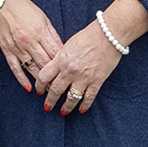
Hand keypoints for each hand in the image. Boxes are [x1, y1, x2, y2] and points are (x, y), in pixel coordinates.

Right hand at [0, 0, 64, 93]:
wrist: (2, 4)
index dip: (63, 65)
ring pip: (31, 68)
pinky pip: (15, 68)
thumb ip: (53, 36)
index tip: (70, 74)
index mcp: (40, 32)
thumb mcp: (44, 20)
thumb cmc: (25, 10)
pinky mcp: (7, 50)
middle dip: (54, 77)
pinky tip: (29, 87)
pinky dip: (22, 79)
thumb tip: (64, 51)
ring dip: (41, 81)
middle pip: (45, 63)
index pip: (55, 53)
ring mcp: (17, 47)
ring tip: (49, 91)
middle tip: (62, 87)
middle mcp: (29, 41)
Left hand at [31, 0, 147, 113]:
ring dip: (66, 107)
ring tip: (63, 112)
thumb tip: (54, 67)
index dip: (39, 85)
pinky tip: (82, 110)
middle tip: (47, 107)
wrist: (108, 34)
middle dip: (50, 100)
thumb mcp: (68, 45)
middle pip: (55, 90)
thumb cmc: (88, 36)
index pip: (44, 76)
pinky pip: (88, 97)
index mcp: (60, 60)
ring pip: (71, 97)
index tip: (38, 90)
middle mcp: (70, 71)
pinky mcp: (97, 81)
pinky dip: (84, 105)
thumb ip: (60, 58)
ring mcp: (84, 77)